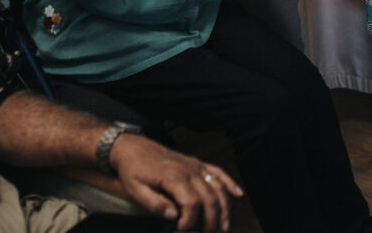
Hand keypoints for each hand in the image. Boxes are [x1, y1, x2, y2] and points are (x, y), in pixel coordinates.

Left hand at [109, 133, 242, 231]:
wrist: (133, 147)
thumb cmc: (133, 169)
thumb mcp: (134, 189)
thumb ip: (154, 204)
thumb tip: (173, 216)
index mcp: (173, 177)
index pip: (191, 203)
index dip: (190, 221)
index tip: (181, 230)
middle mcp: (188, 170)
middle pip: (209, 197)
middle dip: (212, 220)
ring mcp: (195, 165)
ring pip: (218, 186)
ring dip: (225, 207)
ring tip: (224, 226)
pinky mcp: (197, 163)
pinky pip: (218, 172)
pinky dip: (230, 183)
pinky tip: (238, 194)